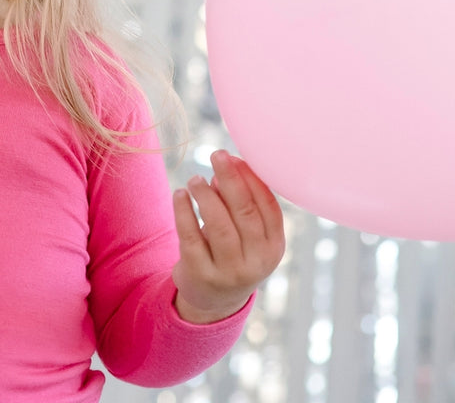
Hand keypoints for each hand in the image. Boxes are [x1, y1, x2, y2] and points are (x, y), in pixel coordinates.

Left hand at [171, 150, 284, 323]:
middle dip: (231, 179)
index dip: (252, 179)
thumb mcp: (244, 233)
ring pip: (219, 225)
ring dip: (206, 194)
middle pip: (245, 213)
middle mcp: (256, 263)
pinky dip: (184, 211)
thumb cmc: (232, 252)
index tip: (235, 157)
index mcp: (274, 247)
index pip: (269, 208)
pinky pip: (191, 237)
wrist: (213, 300)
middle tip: (216, 154)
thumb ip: (238, 204)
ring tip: (195, 179)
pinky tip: (180, 194)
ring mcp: (230, 273)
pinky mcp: (202, 275)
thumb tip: (224, 170)